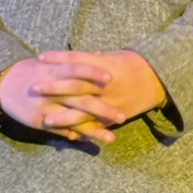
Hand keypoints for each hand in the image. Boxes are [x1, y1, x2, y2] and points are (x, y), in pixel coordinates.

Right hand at [0, 57, 125, 147]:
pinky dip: (76, 135)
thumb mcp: (52, 63)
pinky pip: (61, 130)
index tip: (111, 77)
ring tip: (111, 138)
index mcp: (53, 71)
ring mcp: (45, 108)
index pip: (75, 69)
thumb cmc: (33, 71)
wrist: (2, 85)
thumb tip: (102, 55)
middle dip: (102, 108)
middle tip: (123, 116)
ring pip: (72, 120)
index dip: (92, 72)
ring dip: (93, 129)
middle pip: (79, 99)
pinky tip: (92, 141)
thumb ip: (78, 62)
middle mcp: (50, 90)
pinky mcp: (39, 121)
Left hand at [37, 51, 165, 130]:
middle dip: (54, 88)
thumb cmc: (134, 64)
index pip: (76, 60)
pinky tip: (68, 135)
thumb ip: (94, 60)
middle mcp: (105, 85)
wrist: (158, 80)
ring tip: (46, 120)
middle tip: (34, 88)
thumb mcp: (114, 57)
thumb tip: (76, 58)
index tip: (40, 57)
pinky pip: (97, 125)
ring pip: (84, 111)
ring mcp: (110, 102)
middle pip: (75, 86)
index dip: (58, 59)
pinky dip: (83, 130)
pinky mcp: (115, 116)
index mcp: (103, 66)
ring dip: (64, 117)